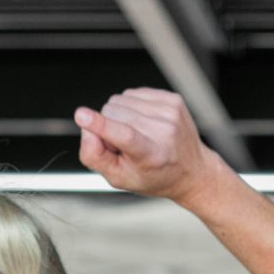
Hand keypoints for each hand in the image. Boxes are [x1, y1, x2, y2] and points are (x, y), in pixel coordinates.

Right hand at [75, 89, 221, 201]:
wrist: (191, 170)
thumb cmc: (154, 176)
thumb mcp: (120, 179)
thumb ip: (96, 157)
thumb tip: (86, 129)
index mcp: (152, 156)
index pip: (125, 136)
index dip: (101, 126)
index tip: (82, 116)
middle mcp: (164, 132)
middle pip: (113, 112)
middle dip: (108, 126)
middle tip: (123, 145)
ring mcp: (170, 112)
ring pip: (120, 100)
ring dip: (120, 115)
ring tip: (136, 133)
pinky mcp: (171, 98)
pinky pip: (133, 93)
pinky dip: (132, 107)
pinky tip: (143, 123)